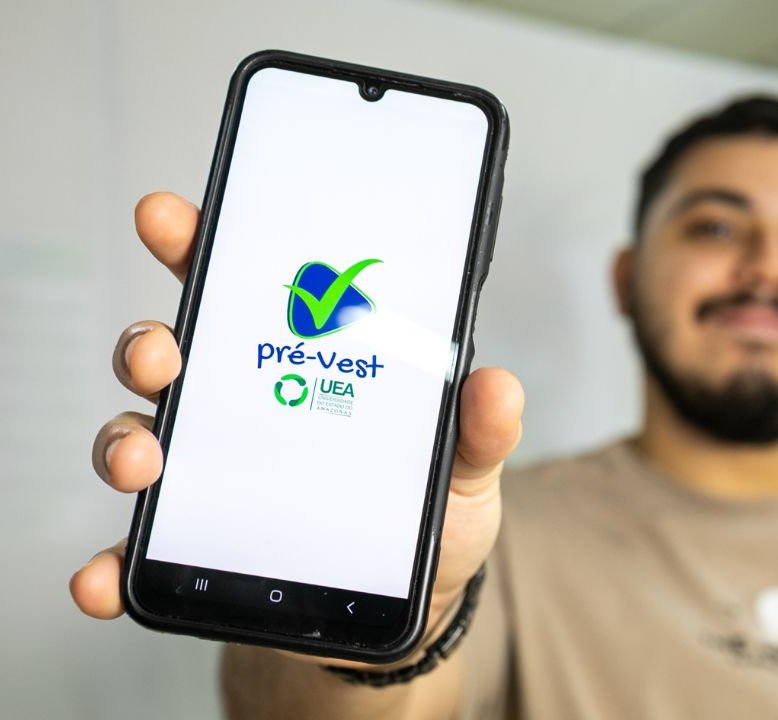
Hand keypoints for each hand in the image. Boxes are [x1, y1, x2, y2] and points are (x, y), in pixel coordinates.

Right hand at [70, 192, 520, 663]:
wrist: (413, 600)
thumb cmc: (431, 514)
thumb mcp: (464, 465)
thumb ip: (477, 429)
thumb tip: (496, 385)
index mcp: (300, 360)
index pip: (241, 287)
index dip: (199, 244)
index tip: (171, 216)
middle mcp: (241, 406)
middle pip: (172, 350)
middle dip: (150, 343)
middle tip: (163, 355)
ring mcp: (212, 473)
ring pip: (140, 432)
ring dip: (124, 441)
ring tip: (146, 461)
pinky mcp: (200, 544)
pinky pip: (138, 548)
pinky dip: (112, 559)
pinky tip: (106, 575)